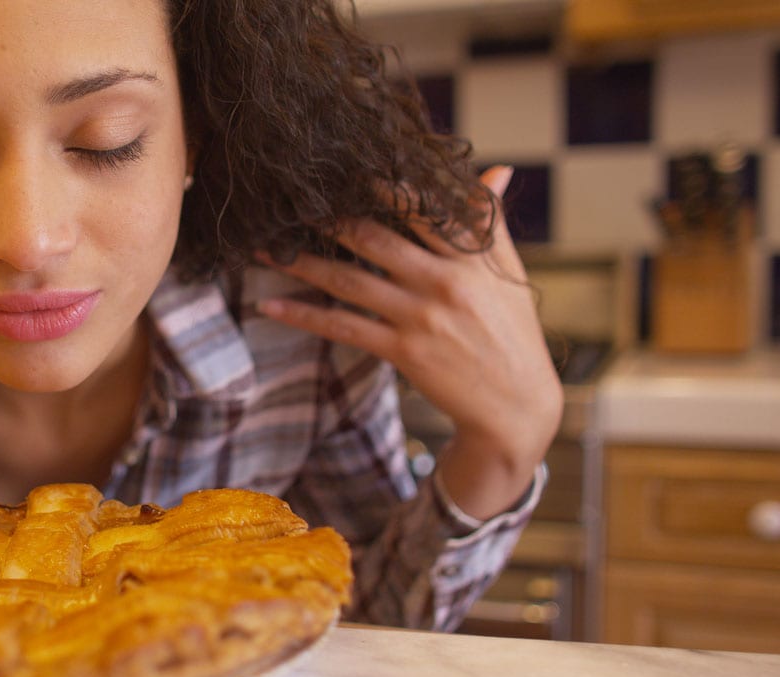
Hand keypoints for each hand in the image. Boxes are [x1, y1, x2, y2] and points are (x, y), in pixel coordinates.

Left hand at [256, 166, 561, 518]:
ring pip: (349, 280)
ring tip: (263, 248)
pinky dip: (304, 316)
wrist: (516, 404)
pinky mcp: (403, 351)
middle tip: (288, 200)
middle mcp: (445, 282)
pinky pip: (343, 327)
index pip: (424, 209)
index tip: (345, 168)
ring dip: (301, 263)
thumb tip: (495, 169)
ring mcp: (421, 317)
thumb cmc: (511, 331)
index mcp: (471, 257)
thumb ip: (490, 222)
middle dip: (329, 218)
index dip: (384, 186)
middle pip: (376, 238)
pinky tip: (271, 306)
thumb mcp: (508, 273)